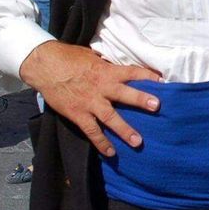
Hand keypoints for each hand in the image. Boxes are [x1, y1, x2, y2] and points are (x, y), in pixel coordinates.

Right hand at [18, 41, 161, 156]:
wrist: (45, 66)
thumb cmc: (70, 58)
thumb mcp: (92, 57)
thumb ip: (107, 65)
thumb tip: (119, 66)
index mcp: (107, 70)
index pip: (132, 72)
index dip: (148, 76)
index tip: (163, 81)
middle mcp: (101, 87)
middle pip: (125, 94)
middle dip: (142, 100)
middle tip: (157, 106)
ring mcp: (90, 102)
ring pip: (110, 118)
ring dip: (125, 130)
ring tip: (138, 141)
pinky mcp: (77, 114)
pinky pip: (91, 131)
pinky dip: (101, 142)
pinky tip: (111, 152)